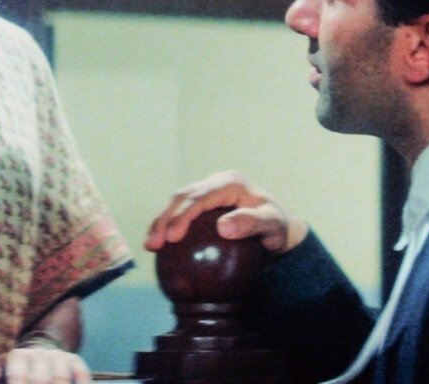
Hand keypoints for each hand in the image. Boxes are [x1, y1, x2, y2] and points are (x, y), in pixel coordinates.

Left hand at [0, 345, 89, 383]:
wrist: (35, 363)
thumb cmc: (8, 377)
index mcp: (18, 357)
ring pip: (61, 378)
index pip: (18, 376)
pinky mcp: (74, 362)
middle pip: (40, 379)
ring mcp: (58, 357)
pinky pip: (80, 372)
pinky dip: (80, 383)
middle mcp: (39, 354)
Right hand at [144, 170, 305, 254]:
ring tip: (149, 245)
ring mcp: (208, 192)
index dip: (182, 215)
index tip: (171, 238)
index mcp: (230, 182)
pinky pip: (181, 212)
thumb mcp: (271, 225)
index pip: (200, 197)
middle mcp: (215, 183)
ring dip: (160, 222)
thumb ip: (250, 223)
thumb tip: (223, 227)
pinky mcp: (203, 204)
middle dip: (164, 219)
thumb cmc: (277, 227)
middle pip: (182, 197)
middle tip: (153, 244)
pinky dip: (168, 226)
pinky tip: (159, 245)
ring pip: (176, 202)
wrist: (279, 227)